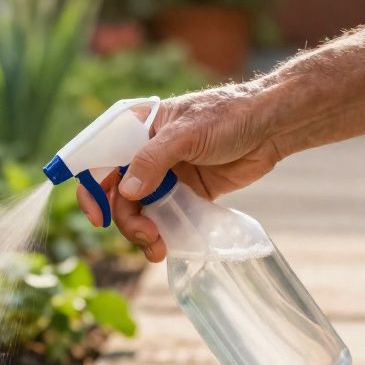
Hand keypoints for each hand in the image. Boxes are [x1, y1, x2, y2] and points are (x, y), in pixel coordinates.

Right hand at [76, 84, 286, 261]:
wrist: (273, 126)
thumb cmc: (229, 115)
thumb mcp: (187, 134)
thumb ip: (153, 161)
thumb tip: (125, 192)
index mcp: (137, 129)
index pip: (100, 158)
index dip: (92, 189)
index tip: (98, 217)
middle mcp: (145, 154)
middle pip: (117, 194)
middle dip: (126, 219)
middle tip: (146, 236)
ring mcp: (165, 176)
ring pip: (139, 211)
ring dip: (142, 232)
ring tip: (158, 248)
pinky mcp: (186, 194)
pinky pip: (164, 218)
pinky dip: (162, 234)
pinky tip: (168, 246)